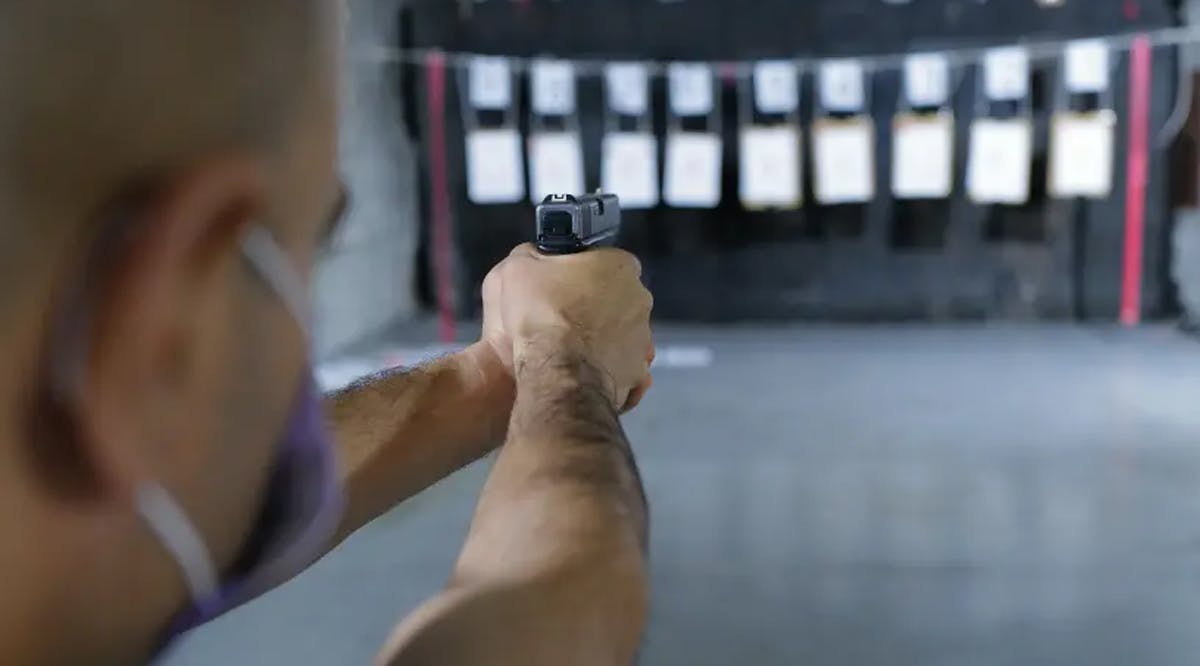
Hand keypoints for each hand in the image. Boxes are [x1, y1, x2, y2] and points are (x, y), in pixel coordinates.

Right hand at [481, 244, 654, 411]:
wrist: (557, 373)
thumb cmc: (542, 312)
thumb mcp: (519, 267)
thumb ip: (535, 257)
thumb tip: (536, 260)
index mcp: (620, 266)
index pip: (606, 262)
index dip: (582, 274)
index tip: (562, 287)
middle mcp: (641, 300)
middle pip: (616, 299)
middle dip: (594, 309)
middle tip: (563, 321)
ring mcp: (643, 340)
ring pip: (621, 336)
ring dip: (600, 342)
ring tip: (568, 354)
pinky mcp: (638, 374)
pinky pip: (622, 369)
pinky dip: (605, 372)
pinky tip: (581, 376)